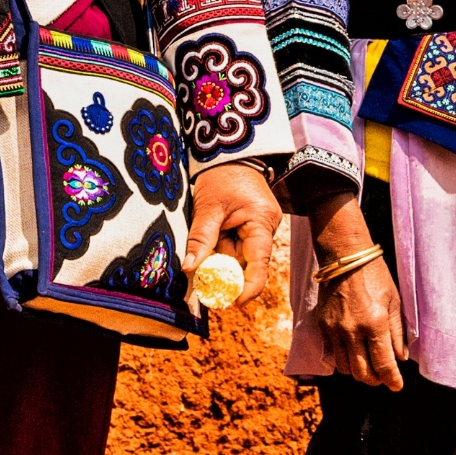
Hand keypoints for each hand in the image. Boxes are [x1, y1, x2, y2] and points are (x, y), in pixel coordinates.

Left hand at [183, 160, 282, 303]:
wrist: (229, 152)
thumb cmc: (221, 174)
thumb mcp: (208, 206)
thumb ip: (201, 238)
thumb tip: (190, 269)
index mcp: (262, 222)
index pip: (259, 264)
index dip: (247, 288)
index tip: (231, 303)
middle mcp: (265, 228)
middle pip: (245, 263)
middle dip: (224, 271)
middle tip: (200, 282)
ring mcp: (258, 227)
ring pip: (237, 255)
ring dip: (218, 258)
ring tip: (202, 249)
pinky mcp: (249, 225)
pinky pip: (234, 246)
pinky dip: (219, 249)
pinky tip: (208, 245)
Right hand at [308, 196, 407, 393]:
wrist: (344, 257)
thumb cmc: (375, 275)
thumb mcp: (395, 301)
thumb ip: (398, 332)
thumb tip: (401, 358)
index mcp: (375, 323)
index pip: (384, 364)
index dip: (392, 380)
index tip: (397, 386)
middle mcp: (352, 330)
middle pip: (362, 373)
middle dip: (375, 380)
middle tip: (383, 377)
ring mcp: (334, 329)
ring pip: (345, 368)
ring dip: (358, 371)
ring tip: (368, 364)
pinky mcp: (322, 325)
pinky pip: (332, 354)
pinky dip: (344, 359)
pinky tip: (353, 352)